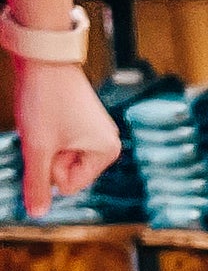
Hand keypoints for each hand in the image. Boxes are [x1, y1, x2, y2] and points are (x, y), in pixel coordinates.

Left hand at [13, 58, 120, 215]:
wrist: (43, 57)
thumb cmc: (46, 99)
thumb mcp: (37, 147)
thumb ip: (37, 184)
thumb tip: (36, 214)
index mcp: (107, 152)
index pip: (69, 185)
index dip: (50, 168)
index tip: (49, 141)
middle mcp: (108, 142)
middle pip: (68, 172)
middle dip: (49, 157)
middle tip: (45, 129)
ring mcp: (96, 130)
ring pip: (62, 156)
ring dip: (47, 144)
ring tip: (45, 119)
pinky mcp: (83, 120)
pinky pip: (62, 141)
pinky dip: (49, 133)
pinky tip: (47, 114)